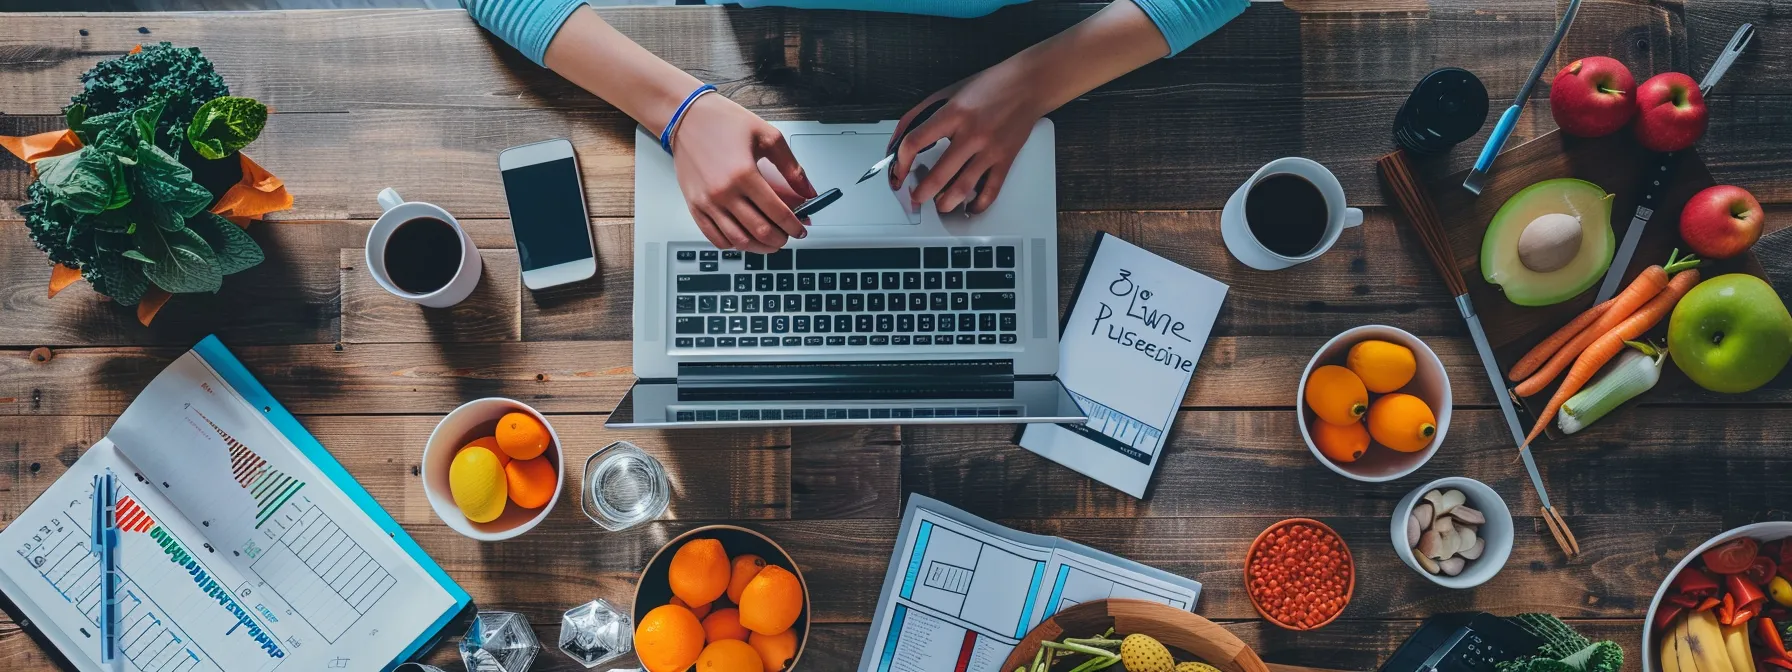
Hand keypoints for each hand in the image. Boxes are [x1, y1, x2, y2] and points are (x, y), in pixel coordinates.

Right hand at [672, 94, 817, 251]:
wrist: (686, 117)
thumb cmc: (723, 122)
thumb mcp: (767, 136)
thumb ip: (792, 167)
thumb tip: (809, 191)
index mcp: (744, 174)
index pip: (778, 212)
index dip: (794, 226)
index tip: (801, 229)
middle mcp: (724, 192)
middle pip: (760, 231)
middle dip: (781, 239)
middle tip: (788, 236)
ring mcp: (707, 202)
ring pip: (739, 240)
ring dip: (760, 247)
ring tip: (771, 241)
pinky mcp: (695, 206)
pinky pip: (716, 238)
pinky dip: (734, 244)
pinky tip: (745, 238)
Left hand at [889, 65, 1045, 214]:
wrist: (1028, 84)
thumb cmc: (988, 86)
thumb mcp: (947, 92)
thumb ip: (919, 115)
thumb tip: (898, 142)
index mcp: (953, 113)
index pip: (916, 142)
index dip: (901, 163)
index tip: (898, 174)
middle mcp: (971, 133)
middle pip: (939, 173)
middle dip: (921, 193)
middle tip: (916, 198)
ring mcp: (990, 149)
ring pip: (963, 187)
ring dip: (946, 203)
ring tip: (939, 205)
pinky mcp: (1006, 159)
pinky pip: (991, 191)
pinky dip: (978, 205)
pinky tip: (969, 207)